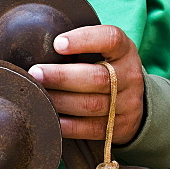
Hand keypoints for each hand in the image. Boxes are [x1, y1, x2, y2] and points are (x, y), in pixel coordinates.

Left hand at [28, 25, 143, 144]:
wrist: (133, 100)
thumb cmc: (106, 66)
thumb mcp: (104, 49)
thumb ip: (81, 45)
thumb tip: (39, 44)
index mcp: (124, 50)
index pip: (111, 39)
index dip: (85, 40)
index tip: (58, 43)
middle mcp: (129, 76)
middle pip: (97, 78)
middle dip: (62, 76)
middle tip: (36, 73)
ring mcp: (126, 104)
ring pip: (91, 105)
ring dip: (60, 100)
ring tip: (38, 94)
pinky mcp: (118, 128)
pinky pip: (90, 129)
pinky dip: (67, 125)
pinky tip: (51, 117)